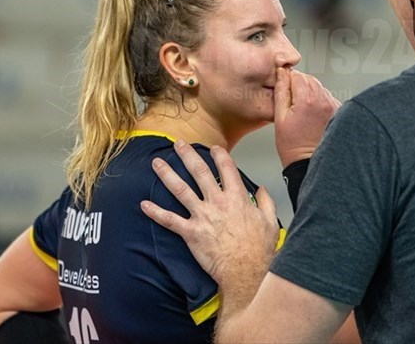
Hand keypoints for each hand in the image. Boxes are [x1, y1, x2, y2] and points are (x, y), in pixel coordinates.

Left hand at [140, 141, 278, 288]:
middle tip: (179, 145)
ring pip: (181, 190)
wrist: (245, 271)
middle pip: (199, 172)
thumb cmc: (257, 250)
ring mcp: (202, 216)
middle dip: (187, 155)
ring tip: (157, 163)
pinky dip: (156, 212)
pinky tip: (144, 205)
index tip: (213, 148)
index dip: (219, 155)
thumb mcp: (270, 222)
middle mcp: (217, 202)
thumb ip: (266, 202)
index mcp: (237, 198)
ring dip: (167, 175)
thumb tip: (262, 190)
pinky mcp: (191, 232)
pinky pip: (169, 220)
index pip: (226, 168)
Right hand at [274, 68, 340, 167]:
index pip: (297, 75)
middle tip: (292, 104)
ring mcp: (333, 106)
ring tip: (302, 113)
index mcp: (308, 99)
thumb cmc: (293, 146)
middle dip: (299, 86)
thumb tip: (281, 73)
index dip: (287, 81)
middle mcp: (324, 100)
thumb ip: (281, 91)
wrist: (308, 163)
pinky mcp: (338, 112)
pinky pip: (327, 97)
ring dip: (310, 93)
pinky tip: (312, 116)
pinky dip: (319, 101)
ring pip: (319, 87)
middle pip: (309, 79)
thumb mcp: (279, 117)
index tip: (284, 90)